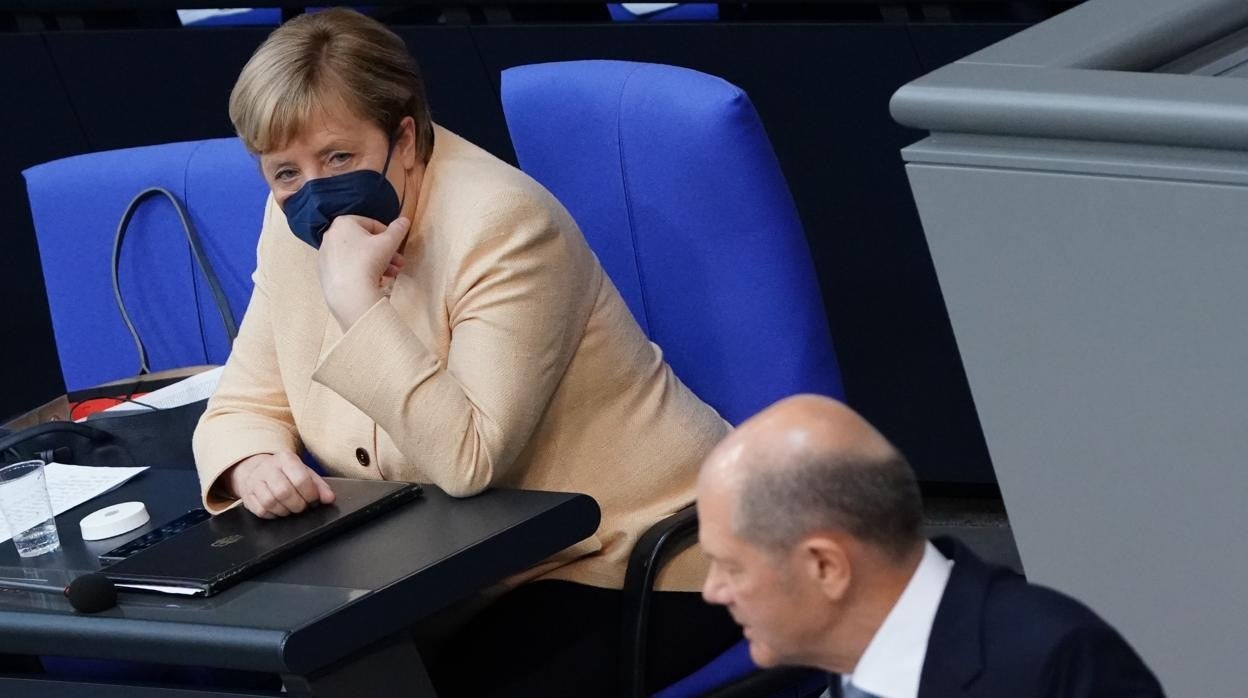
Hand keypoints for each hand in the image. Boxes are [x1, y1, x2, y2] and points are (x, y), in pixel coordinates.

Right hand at [224, 451, 335, 518]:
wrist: (258, 469)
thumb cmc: (286, 473)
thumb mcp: (305, 472)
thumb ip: (320, 486)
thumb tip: (329, 499)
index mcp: (286, 459)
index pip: (301, 479)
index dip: (310, 494)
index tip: (313, 499)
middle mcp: (268, 468)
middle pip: (284, 492)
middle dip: (298, 504)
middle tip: (302, 506)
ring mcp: (254, 482)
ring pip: (270, 502)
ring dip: (285, 511)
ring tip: (291, 508)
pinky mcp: (247, 496)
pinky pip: (261, 510)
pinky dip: (273, 515)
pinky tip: (279, 510)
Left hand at [318, 215, 409, 330]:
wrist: (349, 294)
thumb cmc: (368, 261)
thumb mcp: (389, 243)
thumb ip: (398, 229)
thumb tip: (404, 220)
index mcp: (344, 223)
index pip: (371, 224)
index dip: (388, 235)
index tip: (396, 247)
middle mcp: (331, 236)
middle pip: (364, 242)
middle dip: (385, 253)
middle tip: (399, 264)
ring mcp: (326, 256)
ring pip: (357, 256)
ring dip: (378, 264)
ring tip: (392, 275)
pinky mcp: (325, 273)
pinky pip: (348, 268)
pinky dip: (362, 273)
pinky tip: (375, 282)